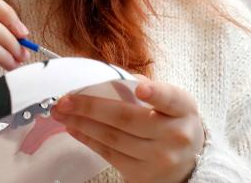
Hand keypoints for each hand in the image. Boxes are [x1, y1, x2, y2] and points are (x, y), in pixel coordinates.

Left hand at [51, 76, 205, 182]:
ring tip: (61, 112)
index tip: (140, 87)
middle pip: (127, 118)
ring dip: (82, 123)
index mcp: (183, 109)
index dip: (155, 92)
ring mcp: (159, 158)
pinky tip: (74, 128)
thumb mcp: (170, 102)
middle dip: (90, 107)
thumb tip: (111, 78)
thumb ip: (146, 87)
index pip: (170, 99)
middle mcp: (175, 135)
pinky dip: (88, 139)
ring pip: (113, 137)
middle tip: (65, 99)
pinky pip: (109, 154)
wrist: (188, 164)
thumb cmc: (172, 122)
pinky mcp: (143, 175)